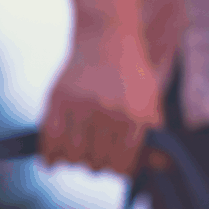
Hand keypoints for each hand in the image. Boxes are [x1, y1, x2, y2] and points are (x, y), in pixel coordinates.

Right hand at [40, 31, 162, 175]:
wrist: (106, 37)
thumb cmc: (131, 75)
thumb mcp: (150, 103)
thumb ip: (153, 136)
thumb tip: (159, 168)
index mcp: (135, 117)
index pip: (122, 165)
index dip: (119, 170)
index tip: (117, 165)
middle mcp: (108, 113)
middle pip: (97, 163)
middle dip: (98, 164)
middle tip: (98, 156)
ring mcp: (81, 106)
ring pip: (73, 156)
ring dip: (75, 161)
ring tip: (79, 154)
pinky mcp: (58, 100)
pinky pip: (49, 140)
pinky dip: (49, 157)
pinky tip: (52, 163)